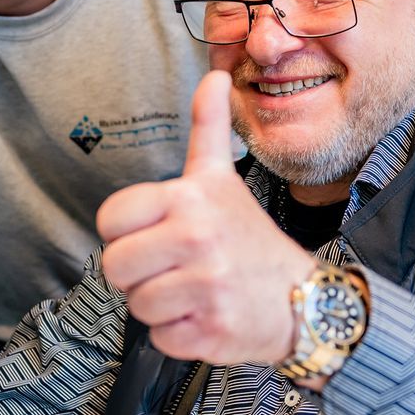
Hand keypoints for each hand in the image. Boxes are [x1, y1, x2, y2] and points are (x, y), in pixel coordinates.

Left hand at [97, 71, 315, 366]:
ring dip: (159, 306)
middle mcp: (197, 238)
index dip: (126, 233)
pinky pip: (160, 338)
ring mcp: (205, 287)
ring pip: (136, 305)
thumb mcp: (224, 181)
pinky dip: (178, 335)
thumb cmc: (250, 241)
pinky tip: (204, 316)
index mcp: (190, 199)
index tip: (155, 234)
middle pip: (115, 267)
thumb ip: (209, 130)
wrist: (305, 300)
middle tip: (174, 269)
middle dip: (138, 274)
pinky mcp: (210, 331)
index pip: (109, 220)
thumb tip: (213, 75)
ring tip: (193, 292)